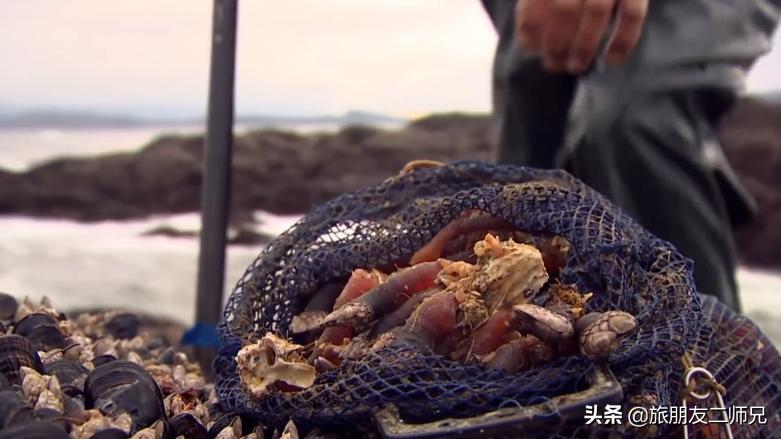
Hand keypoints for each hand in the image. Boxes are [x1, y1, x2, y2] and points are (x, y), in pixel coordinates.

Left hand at [515, 0, 648, 73]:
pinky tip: (613, 59)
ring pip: (596, 11)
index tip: (530, 47)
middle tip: (553, 64)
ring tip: (576, 66)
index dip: (530, 26)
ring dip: (584, 46)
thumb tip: (530, 41)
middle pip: (564, 8)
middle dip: (556, 43)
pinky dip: (623, 40)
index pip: (536, 0)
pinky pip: (632, 14)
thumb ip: (537, 4)